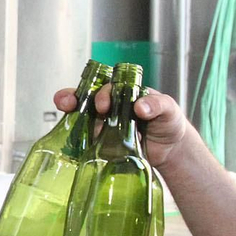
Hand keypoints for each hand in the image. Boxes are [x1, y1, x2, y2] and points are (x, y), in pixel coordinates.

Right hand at [53, 83, 190, 170]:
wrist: (171, 149)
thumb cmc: (169, 121)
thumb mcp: (169, 108)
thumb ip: (158, 104)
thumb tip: (140, 106)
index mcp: (124, 93)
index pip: (107, 86)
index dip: (100, 92)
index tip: (102, 104)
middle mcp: (111, 106)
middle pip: (86, 97)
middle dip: (74, 97)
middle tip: (71, 104)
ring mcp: (105, 124)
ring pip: (81, 116)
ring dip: (70, 115)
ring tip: (64, 116)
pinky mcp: (103, 143)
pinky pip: (87, 139)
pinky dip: (78, 139)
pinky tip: (75, 141)